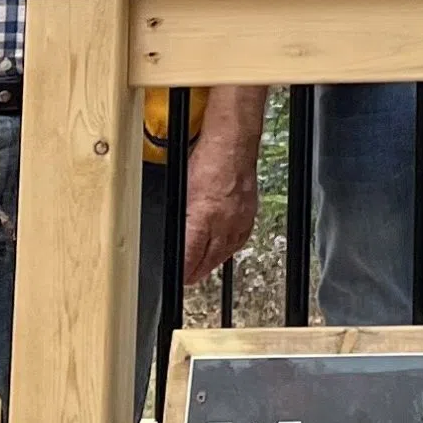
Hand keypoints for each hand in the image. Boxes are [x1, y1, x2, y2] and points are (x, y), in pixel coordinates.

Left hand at [179, 122, 262, 286]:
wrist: (233, 145)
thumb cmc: (207, 160)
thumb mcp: (182, 191)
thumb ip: (180, 217)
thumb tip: (173, 235)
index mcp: (202, 218)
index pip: (189, 258)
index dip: (182, 272)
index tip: (176, 277)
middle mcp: (222, 224)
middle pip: (208, 261)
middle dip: (195, 272)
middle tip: (186, 277)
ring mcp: (238, 221)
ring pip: (224, 254)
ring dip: (211, 263)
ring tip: (202, 268)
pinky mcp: (249, 215)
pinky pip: (239, 241)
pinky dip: (228, 250)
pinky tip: (223, 250)